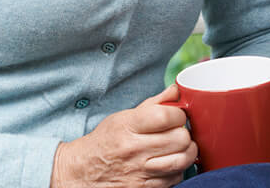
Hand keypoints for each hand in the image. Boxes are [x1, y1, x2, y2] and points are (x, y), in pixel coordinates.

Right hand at [50, 83, 196, 187]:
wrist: (81, 172)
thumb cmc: (105, 141)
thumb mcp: (123, 117)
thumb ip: (152, 104)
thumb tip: (176, 90)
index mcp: (129, 126)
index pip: (167, 116)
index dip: (179, 114)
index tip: (177, 116)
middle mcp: (134, 149)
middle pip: (179, 138)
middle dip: (186, 133)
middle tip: (181, 131)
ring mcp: (139, 172)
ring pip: (181, 160)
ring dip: (188, 152)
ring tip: (183, 147)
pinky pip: (173, 179)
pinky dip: (178, 170)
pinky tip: (171, 163)